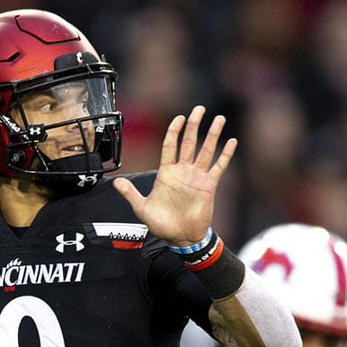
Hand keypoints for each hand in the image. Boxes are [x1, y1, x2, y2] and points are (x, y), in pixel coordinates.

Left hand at [113, 105, 236, 245]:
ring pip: (206, 150)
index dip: (174, 131)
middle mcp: (182, 171)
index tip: (179, 117)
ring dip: (212, 135)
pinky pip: (218, 167)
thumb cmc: (162, 224)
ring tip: (219, 118)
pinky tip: (232, 141)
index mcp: (166, 173)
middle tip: (199, 109)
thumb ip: (130, 194)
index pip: (170, 146)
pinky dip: (225, 155)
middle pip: (189, 142)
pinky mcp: (208, 186)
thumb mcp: (142, 208)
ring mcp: (196, 177)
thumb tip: (115, 182)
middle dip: (194, 125)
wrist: (181, 238)